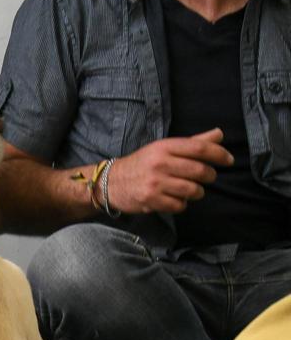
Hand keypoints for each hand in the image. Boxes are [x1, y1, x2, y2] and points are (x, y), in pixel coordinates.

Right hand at [107, 128, 231, 213]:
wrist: (110, 182)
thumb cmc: (143, 164)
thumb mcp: (164, 149)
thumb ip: (193, 142)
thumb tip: (219, 134)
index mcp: (165, 147)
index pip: (200, 148)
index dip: (219, 154)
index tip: (228, 160)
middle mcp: (160, 163)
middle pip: (200, 171)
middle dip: (209, 176)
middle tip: (207, 177)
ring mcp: (155, 182)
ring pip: (192, 190)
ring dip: (196, 192)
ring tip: (189, 190)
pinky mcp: (150, 199)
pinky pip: (179, 205)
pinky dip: (181, 204)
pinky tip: (174, 199)